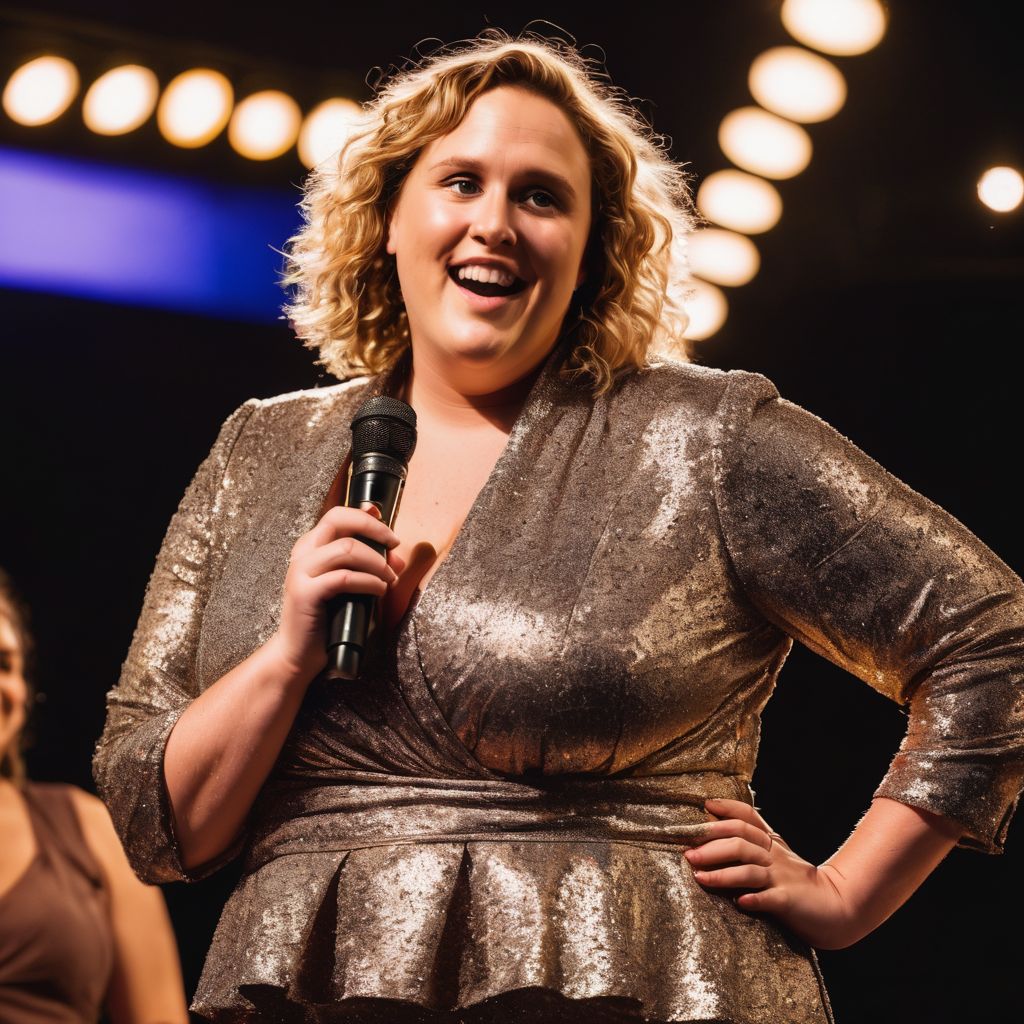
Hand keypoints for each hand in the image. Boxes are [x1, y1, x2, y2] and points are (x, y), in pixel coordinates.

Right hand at [269, 502, 404, 681]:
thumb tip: (392, 549)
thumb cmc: (327, 617)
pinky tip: (380, 591)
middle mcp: (303, 554)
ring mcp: (300, 572)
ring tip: (390, 578)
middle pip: (338, 519)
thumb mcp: (346, 583)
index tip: (389, 532)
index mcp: (311, 547)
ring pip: (347, 548)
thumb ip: (362, 562)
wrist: (298, 652)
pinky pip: (345, 578)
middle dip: (374, 529)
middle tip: (395, 545)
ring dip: (377, 561)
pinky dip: (369, 582)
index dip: (366, 517)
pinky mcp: (305, 593)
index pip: (337, 515)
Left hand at [684, 797, 855, 948]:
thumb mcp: (775, 855)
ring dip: (722, 874)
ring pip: (749, 870)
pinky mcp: (789, 901)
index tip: (706, 805)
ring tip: (699, 877)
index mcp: (771, 843)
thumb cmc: (796, 881)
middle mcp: (775, 855)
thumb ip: (749, 841)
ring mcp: (782, 878)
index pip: (748, 818)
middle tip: (688, 853)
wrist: (835, 907)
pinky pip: (769, 898)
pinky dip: (754, 899)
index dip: (728, 808)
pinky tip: (739, 902)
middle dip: (712, 845)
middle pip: (741, 841)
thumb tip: (713, 819)